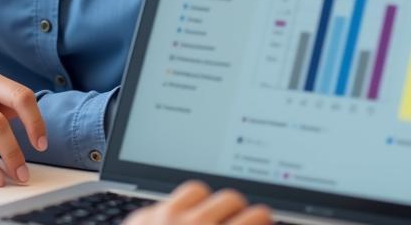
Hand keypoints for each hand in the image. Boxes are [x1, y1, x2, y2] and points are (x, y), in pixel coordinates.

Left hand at [125, 182, 272, 224]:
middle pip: (231, 198)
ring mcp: (168, 219)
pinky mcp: (145, 215)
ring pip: (199, 190)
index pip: (255, 217)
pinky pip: (169, 197)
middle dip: (239, 206)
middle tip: (241, 213)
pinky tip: (184, 213)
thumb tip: (256, 220)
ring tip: (212, 209)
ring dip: (208, 200)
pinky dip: (180, 205)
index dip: (263, 215)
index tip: (265, 214)